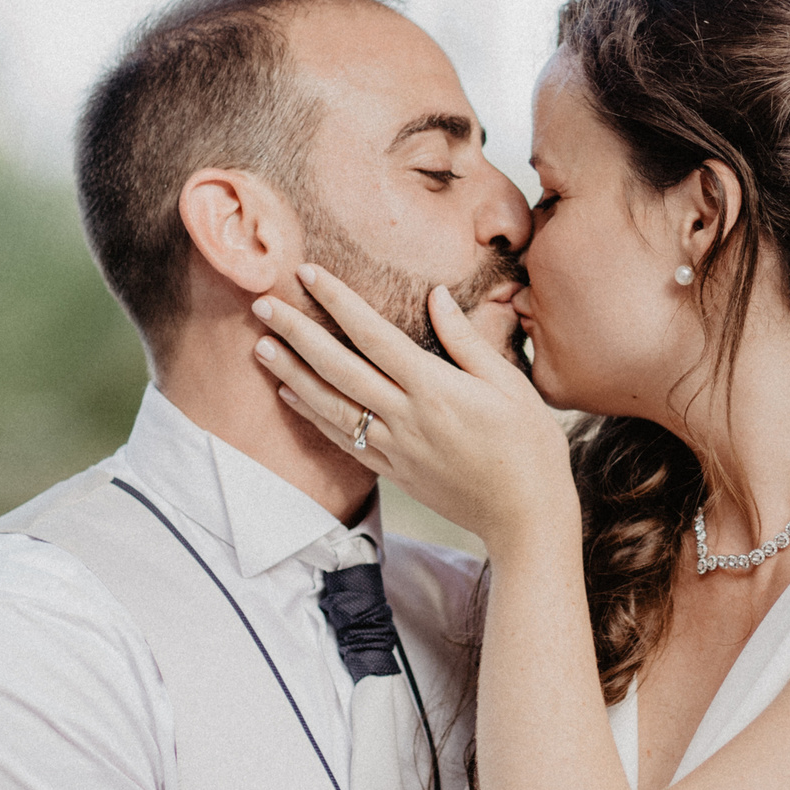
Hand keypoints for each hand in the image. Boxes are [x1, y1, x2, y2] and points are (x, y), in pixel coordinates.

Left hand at [253, 266, 573, 549]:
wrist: (525, 516)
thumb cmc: (528, 445)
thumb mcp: (509, 383)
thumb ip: (466, 339)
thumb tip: (436, 295)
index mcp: (434, 388)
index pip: (372, 334)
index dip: (337, 300)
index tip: (308, 273)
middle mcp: (405, 417)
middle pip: (338, 367)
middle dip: (297, 333)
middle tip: (263, 304)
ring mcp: (394, 447)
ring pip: (330, 405)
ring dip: (292, 374)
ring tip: (261, 347)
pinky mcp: (393, 471)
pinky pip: (342, 440)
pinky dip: (312, 416)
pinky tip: (290, 395)